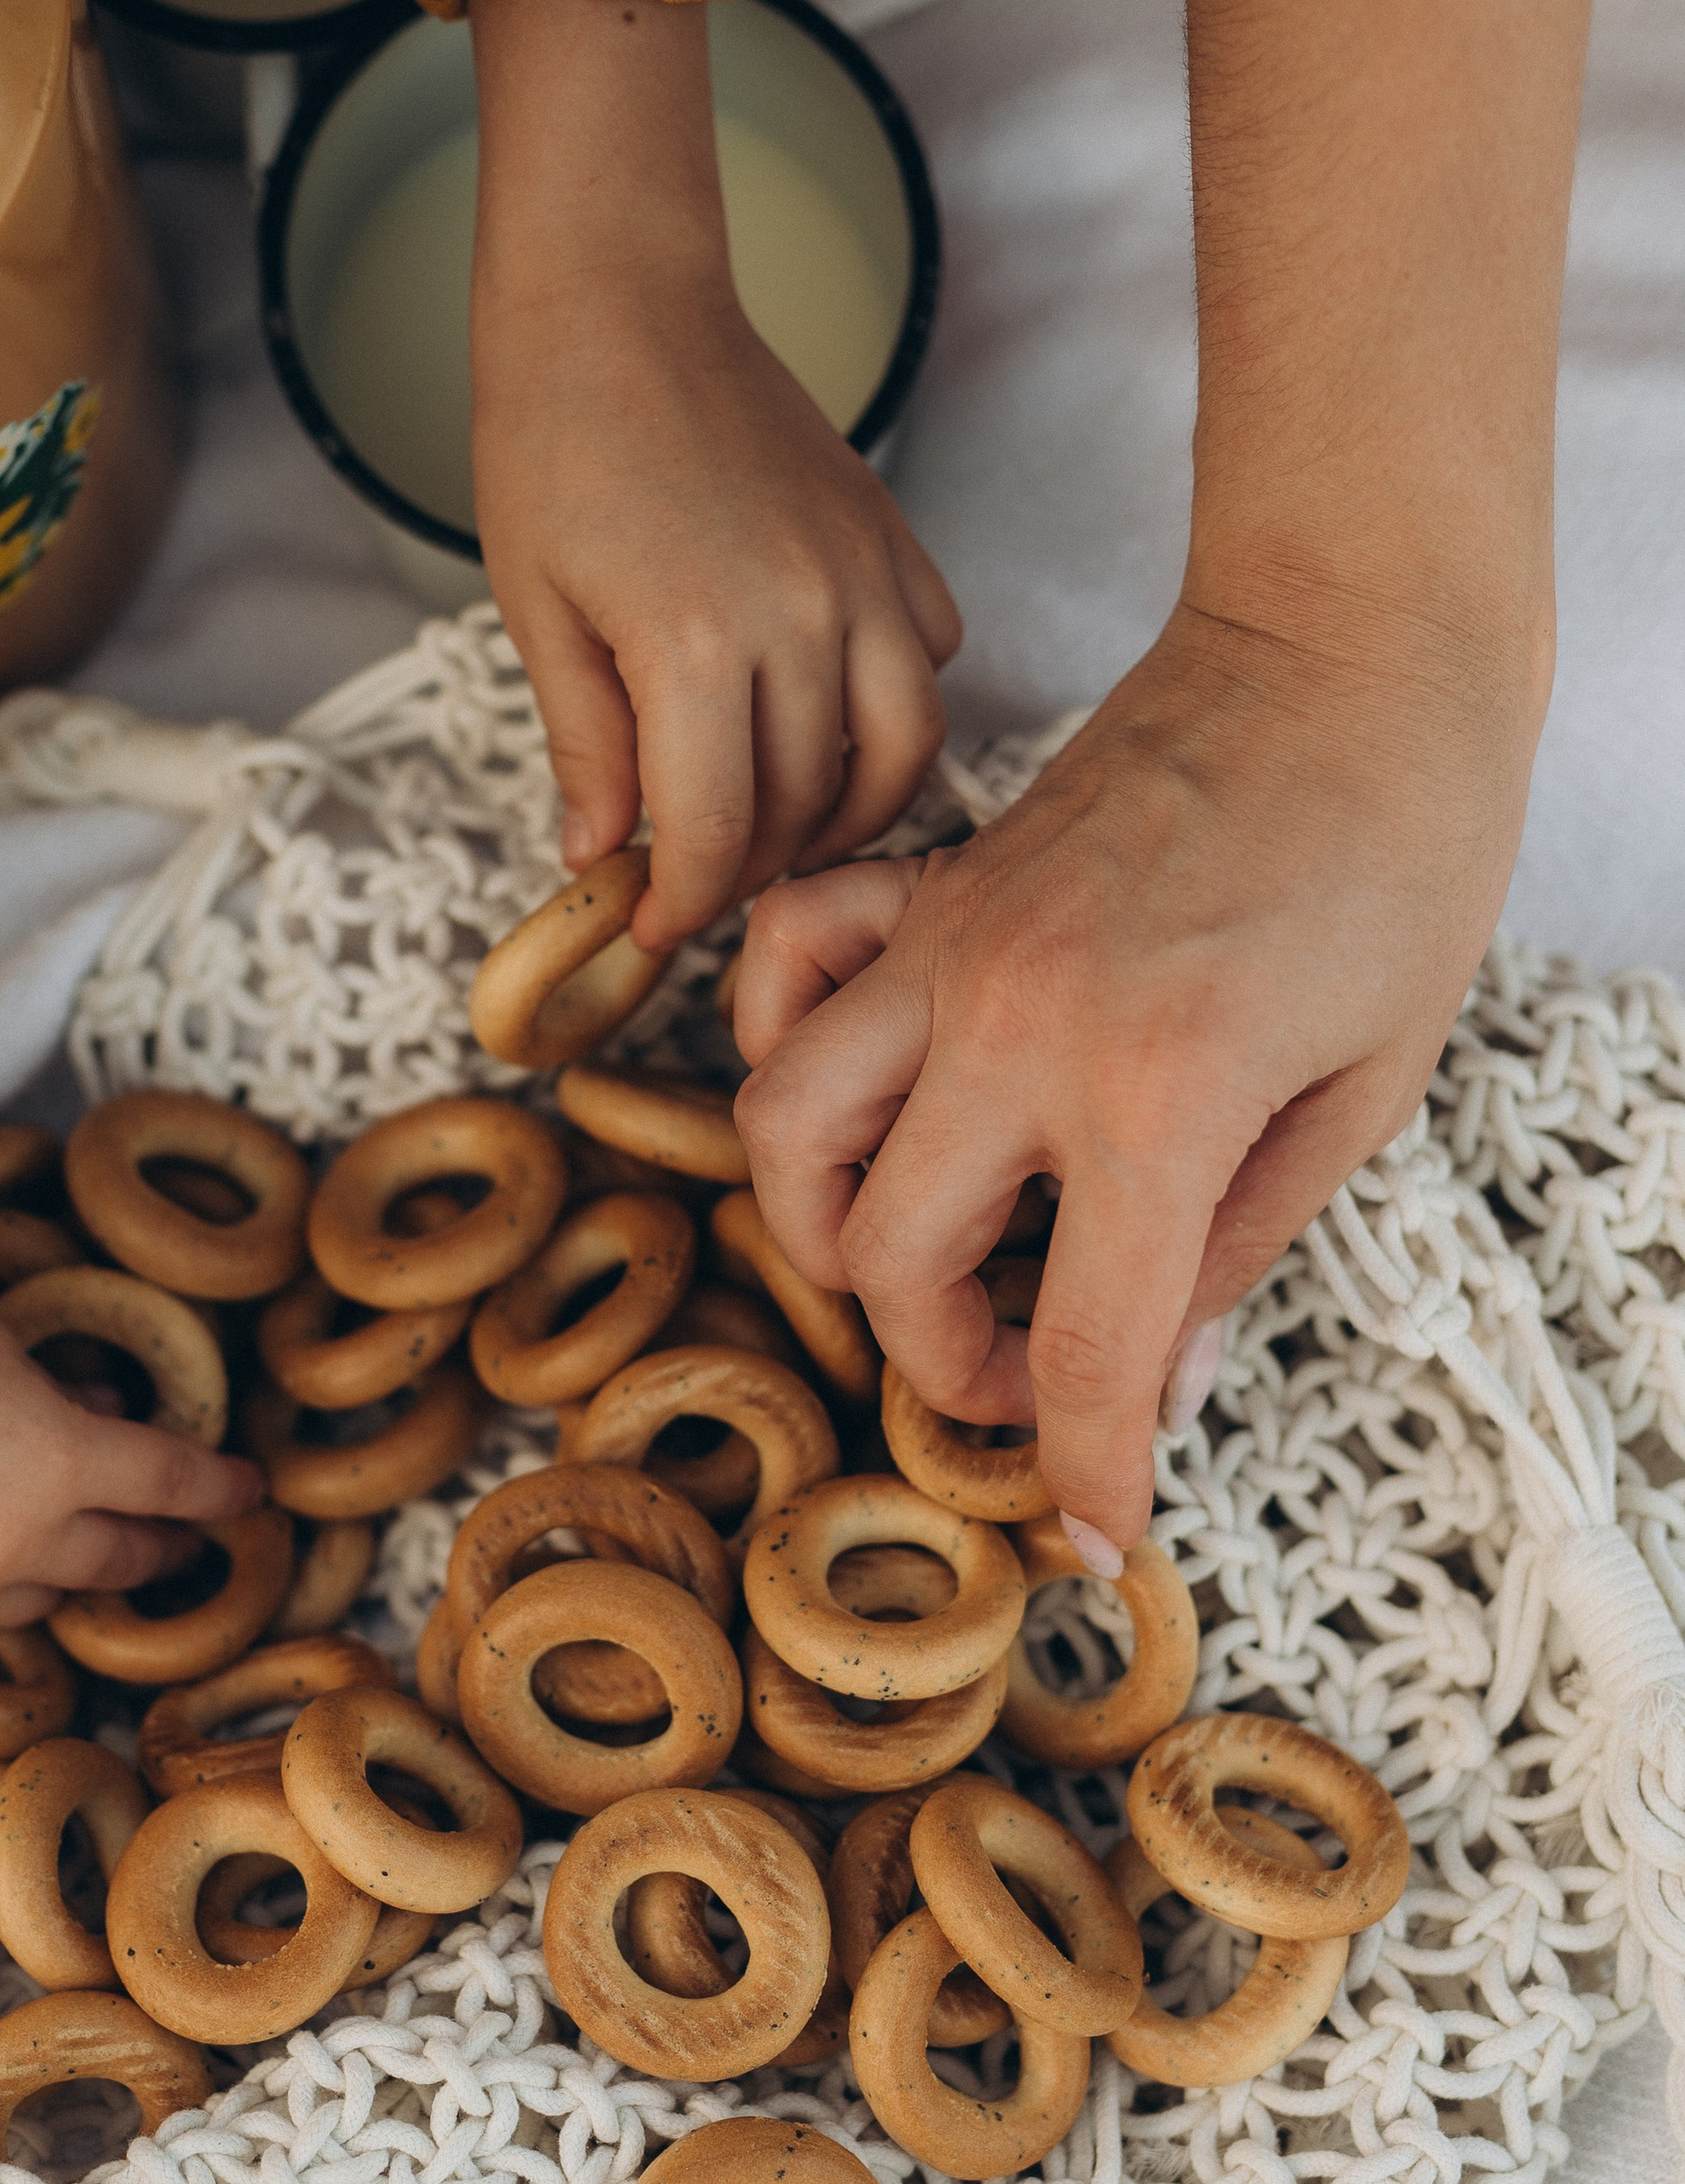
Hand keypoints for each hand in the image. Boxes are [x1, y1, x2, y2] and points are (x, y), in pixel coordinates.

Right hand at [0, 1249, 262, 1621]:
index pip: (171, 1485)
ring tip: (103, 1544)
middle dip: (167, 1544)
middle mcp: (18, 1541)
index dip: (220, 1488)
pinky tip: (8, 1547)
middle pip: (125, 1557)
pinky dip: (10, 1576)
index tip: (249, 1489)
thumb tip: (102, 1415)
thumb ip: (62, 1397)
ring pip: (54, 1594)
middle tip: (190, 1531)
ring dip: (86, 1568)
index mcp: (59, 1465)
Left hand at [468, 0, 959, 949]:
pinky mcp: (893, 539)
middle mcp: (802, 614)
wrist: (618, 307)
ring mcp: (863, 575)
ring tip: (783, 829)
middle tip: (701, 877)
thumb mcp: (537, 611)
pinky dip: (894, 713)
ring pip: (901, 749)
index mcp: (695, 642)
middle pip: (807, 803)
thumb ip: (585, 744)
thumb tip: (601, 857)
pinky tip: (830, 723)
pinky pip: (931, 660)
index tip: (656, 924)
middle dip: (751, 865)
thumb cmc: (554, 445)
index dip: (685, 901)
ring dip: (845, 812)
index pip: (716, 830)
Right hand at [733, 594, 1544, 1552]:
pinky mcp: (929, 884)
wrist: (1353, 650)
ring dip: (823, 1227)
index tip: (1096, 1533)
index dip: (1089, 1471)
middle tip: (1022, 1375)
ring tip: (908, 1258)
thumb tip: (1167, 1388)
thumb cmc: (1401, 856)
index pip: (1086, 1347)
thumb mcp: (1364, 1090)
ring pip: (784, 1123)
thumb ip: (1243, 1249)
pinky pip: (785, 961)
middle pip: (886, 1256)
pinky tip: (861, 1083)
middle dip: (943, 1361)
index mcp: (1161, 1091)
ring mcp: (951, 944)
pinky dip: (783, 1034)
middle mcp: (1021, 1023)